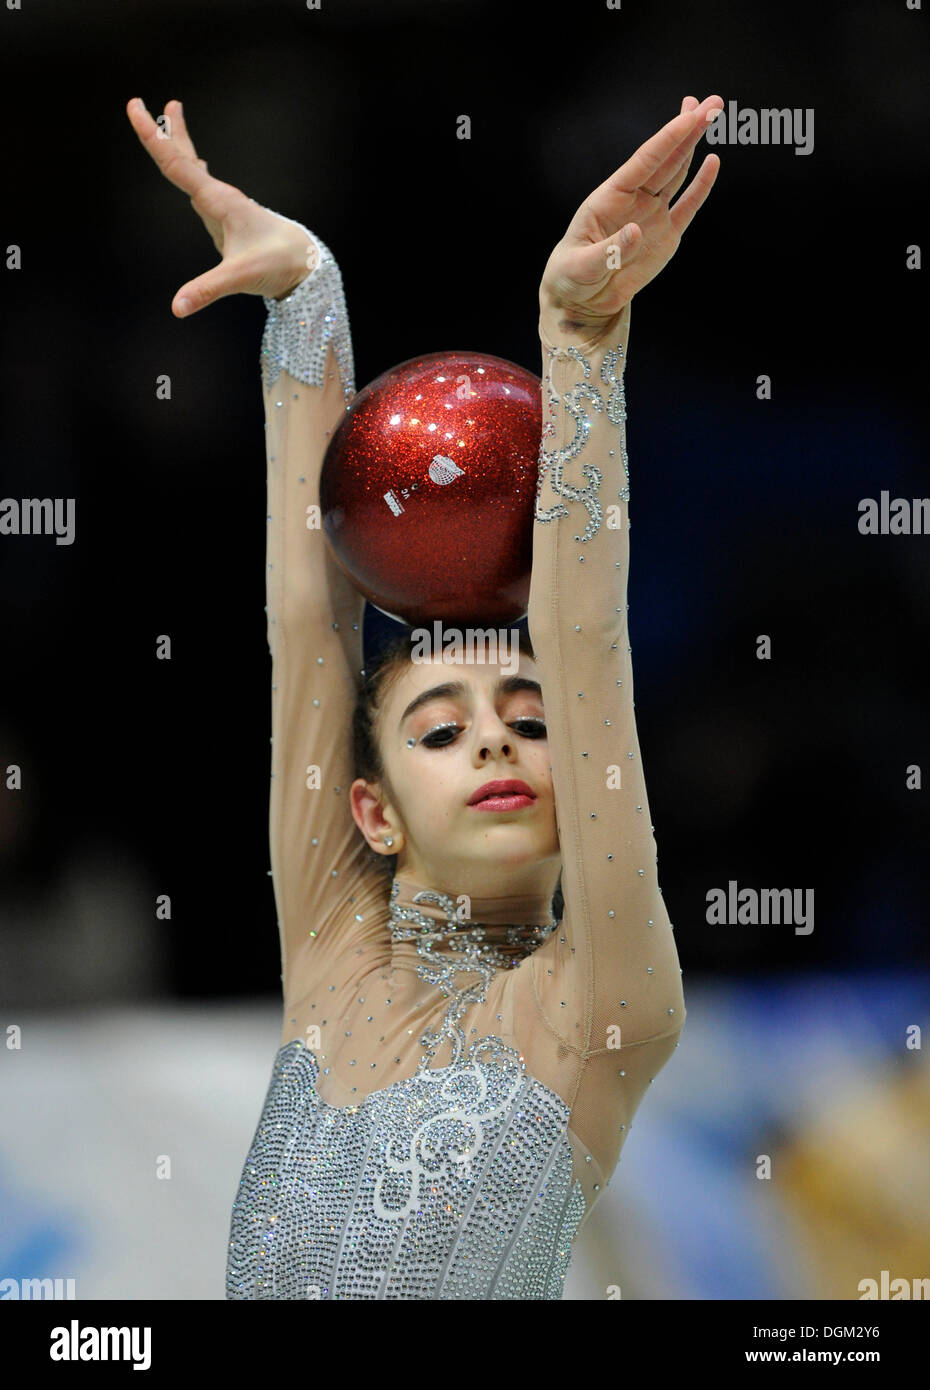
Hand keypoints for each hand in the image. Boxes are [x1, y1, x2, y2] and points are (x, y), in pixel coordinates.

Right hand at [126, 97, 317, 314]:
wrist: (306, 264)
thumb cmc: (277, 264)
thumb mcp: (240, 278)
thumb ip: (207, 290)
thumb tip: (177, 308)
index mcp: (220, 201)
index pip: (178, 164)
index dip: (153, 138)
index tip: (135, 108)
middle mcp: (221, 197)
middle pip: (184, 157)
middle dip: (161, 132)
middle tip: (138, 103)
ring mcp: (224, 206)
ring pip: (194, 167)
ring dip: (178, 142)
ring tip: (168, 113)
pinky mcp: (227, 218)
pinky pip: (201, 184)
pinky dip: (190, 168)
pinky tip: (190, 165)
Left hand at [539, 94, 723, 343]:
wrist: (582, 299)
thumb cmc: (572, 276)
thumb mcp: (582, 268)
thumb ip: (608, 252)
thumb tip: (635, 232)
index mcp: (610, 198)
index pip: (644, 162)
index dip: (668, 139)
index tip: (690, 116)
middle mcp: (634, 200)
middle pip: (665, 160)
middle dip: (688, 130)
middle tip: (712, 103)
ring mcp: (652, 215)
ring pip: (677, 173)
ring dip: (693, 144)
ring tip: (711, 113)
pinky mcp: (666, 236)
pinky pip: (687, 207)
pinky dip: (700, 186)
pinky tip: (712, 162)